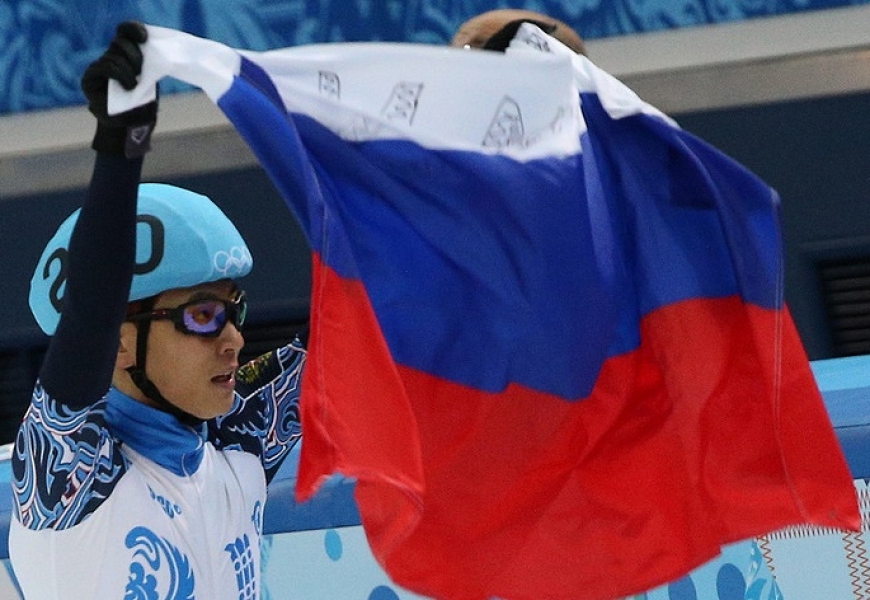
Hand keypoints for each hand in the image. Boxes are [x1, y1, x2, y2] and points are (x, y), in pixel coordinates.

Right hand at [81, 21, 157, 157]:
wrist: (130, 128)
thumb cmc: (142, 107)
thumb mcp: (150, 83)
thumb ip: (148, 67)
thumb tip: (150, 51)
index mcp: (127, 55)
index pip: (126, 32)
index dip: (134, 29)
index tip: (144, 36)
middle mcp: (112, 58)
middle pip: (120, 42)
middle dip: (134, 53)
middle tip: (142, 69)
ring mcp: (100, 67)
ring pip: (113, 55)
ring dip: (127, 68)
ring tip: (135, 84)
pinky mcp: (91, 77)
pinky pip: (104, 66)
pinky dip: (119, 74)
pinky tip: (129, 85)